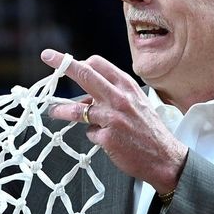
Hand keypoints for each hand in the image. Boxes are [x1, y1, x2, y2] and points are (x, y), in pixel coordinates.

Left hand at [41, 49, 186, 193]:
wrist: (165, 157)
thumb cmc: (149, 130)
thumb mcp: (137, 104)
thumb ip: (114, 96)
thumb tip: (86, 98)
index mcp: (127, 86)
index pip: (98, 64)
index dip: (79, 62)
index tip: (66, 60)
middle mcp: (119, 98)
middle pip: (85, 75)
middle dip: (63, 64)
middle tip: (48, 56)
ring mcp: (112, 117)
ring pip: (78, 109)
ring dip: (62, 110)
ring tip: (53, 111)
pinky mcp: (107, 136)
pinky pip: (90, 132)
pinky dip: (94, 135)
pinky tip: (106, 140)